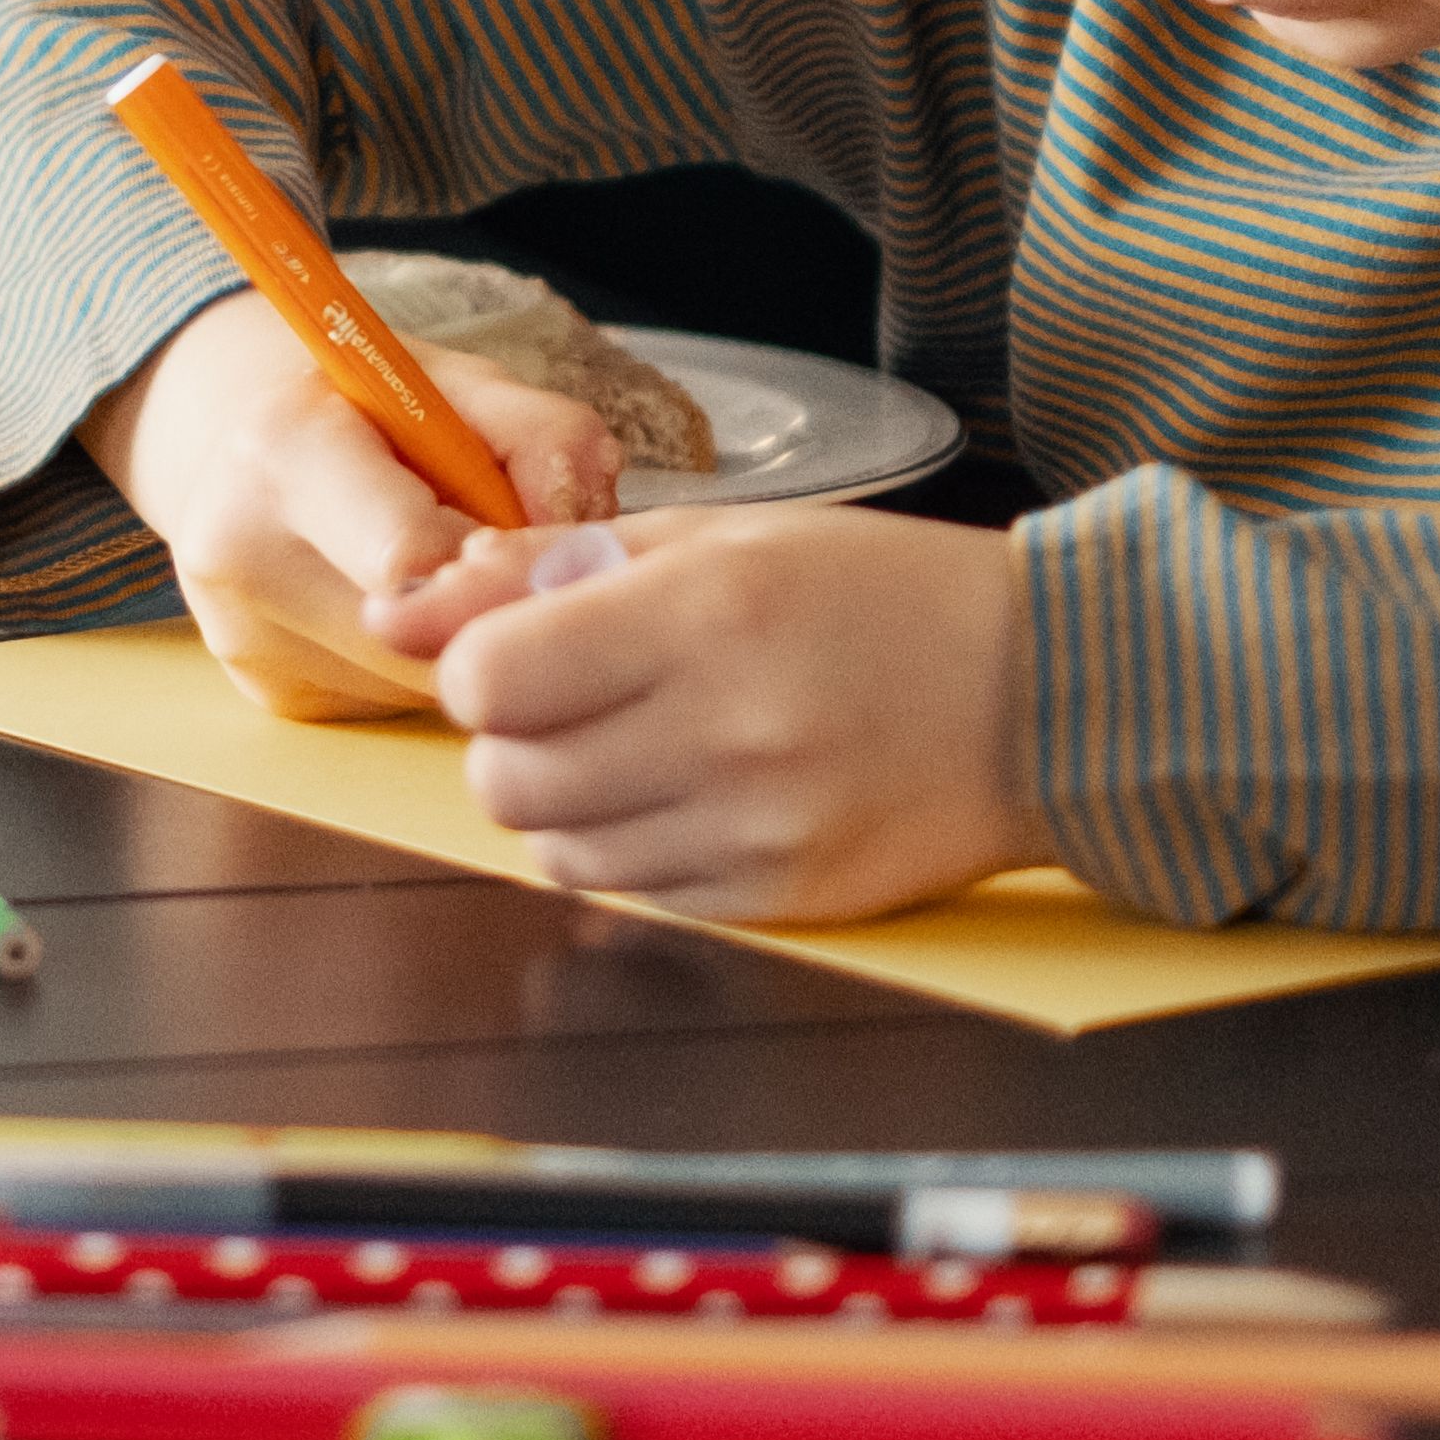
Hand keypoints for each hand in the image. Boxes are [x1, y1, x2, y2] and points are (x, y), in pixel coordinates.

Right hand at [78, 288, 627, 719]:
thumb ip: (547, 439)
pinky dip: (428, 666)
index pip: (412, 555)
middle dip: (493, 610)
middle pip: (422, 638)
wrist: (241, 440)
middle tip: (510, 563)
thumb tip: (586, 550)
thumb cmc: (374, 409)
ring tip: (457, 576)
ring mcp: (245, 638)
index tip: (524, 534)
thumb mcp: (462, 384)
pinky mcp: (270, 694)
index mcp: (281, 450)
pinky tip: (419, 613)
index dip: (499, 557)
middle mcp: (238, 551)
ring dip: (467, 644)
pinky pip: (393, 704)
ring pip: (418, 686)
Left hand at [375, 505, 1042, 923]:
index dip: (480, 668)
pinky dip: (632, 852)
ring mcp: (756, 829)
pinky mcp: (782, 901)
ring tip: (638, 746)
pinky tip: (691, 795)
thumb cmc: (872, 592)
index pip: (489, 682)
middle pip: (505, 778)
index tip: (523, 651)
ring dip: (565, 801)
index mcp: (703, 615)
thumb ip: (545, 569)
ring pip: (555, 850)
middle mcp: (726, 730)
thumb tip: (400, 608)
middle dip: (513, 739)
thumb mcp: (714, 538)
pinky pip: (634, 896)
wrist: (1039, 693)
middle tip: (576, 701)